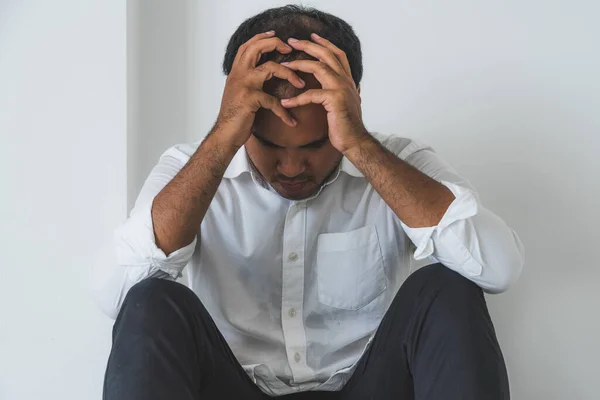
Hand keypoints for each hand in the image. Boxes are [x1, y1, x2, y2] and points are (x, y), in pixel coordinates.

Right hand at [214, 31, 305, 147]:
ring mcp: (244, 85)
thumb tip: (264, 76)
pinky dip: (284, 112)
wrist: (224, 134)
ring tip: (301, 84)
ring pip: (270, 68)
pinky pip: (273, 101)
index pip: (247, 47)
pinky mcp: (250, 99)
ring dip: (289, 74)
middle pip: (256, 48)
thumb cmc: (234, 116)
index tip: (275, 35)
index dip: (261, 38)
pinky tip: (291, 121)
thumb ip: (248, 81)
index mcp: (236, 72)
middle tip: (290, 49)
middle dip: (275, 44)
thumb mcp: (239, 93)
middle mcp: (238, 74)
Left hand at [279, 33, 369, 153]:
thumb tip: (351, 87)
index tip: (312, 36)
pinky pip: (311, 94)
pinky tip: (286, 104)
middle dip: (309, 45)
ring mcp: (342, 88)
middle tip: (292, 40)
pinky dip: (297, 99)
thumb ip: (346, 93)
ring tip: (284, 65)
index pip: (338, 54)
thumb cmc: (347, 126)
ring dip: (299, 64)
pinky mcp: (335, 100)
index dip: (325, 44)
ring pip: (319, 67)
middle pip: (327, 54)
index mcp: (348, 80)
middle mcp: (346, 81)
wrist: (355, 141)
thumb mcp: (347, 104)